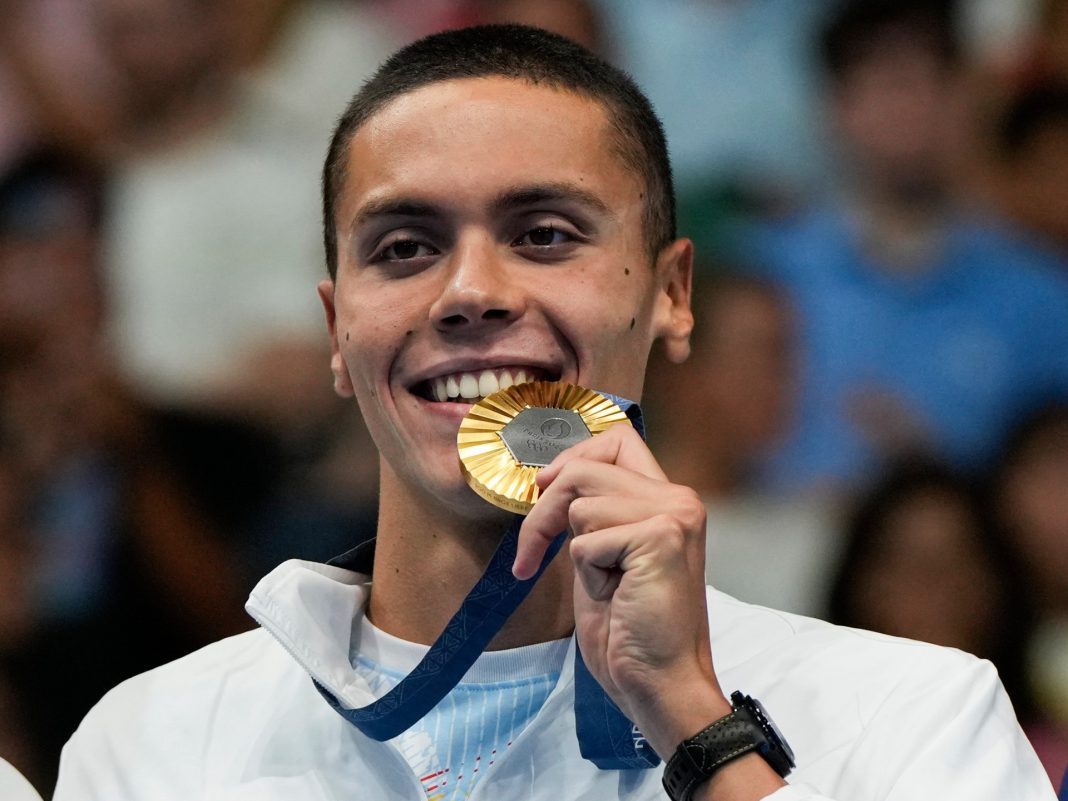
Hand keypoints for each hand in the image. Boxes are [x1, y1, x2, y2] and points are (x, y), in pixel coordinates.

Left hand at [513, 423, 730, 756]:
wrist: (660, 682)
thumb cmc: (630, 631)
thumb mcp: (603, 556)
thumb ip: (591, 513)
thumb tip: (549, 476)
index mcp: (669, 500)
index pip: (617, 439)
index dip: (571, 457)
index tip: (542, 489)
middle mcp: (679, 499)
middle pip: (582, 469)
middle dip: (543, 513)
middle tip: (532, 556)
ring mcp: (674, 515)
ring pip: (580, 503)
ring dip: (575, 552)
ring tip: (608, 585)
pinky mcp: (661, 538)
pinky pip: (586, 540)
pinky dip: (588, 573)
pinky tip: (617, 596)